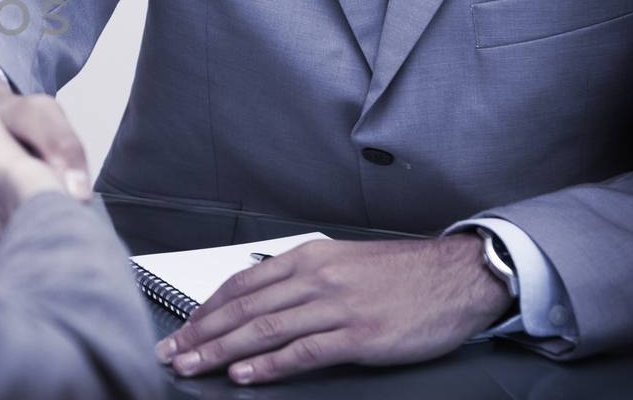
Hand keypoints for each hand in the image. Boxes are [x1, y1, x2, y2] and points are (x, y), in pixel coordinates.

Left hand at [156, 235, 512, 384]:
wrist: (458, 276)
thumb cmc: (402, 273)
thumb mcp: (342, 262)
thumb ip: (301, 278)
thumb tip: (261, 299)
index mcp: (308, 258)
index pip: (241, 284)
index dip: (207, 309)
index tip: (183, 329)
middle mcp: (315, 278)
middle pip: (243, 309)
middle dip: (201, 334)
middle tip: (174, 353)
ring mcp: (336, 307)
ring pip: (264, 330)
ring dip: (222, 351)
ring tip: (195, 366)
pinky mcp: (358, 336)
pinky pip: (302, 352)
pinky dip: (269, 365)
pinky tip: (246, 374)